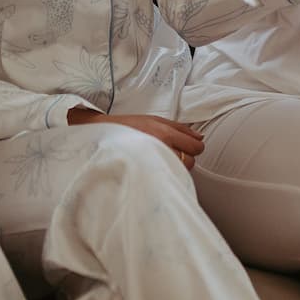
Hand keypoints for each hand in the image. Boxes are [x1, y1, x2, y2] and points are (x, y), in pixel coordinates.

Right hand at [66, 108, 205, 168]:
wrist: (100, 135)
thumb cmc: (127, 127)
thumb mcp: (154, 120)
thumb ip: (179, 128)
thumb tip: (199, 138)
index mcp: (164, 133)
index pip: (195, 147)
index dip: (192, 148)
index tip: (184, 148)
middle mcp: (162, 148)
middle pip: (190, 162)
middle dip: (185, 159)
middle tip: (170, 154)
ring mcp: (154, 162)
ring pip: (179, 172)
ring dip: (175, 168)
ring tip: (159, 161)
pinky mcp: (145, 174)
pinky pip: (166, 179)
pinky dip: (164, 174)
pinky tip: (154, 168)